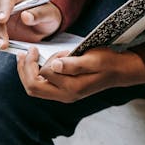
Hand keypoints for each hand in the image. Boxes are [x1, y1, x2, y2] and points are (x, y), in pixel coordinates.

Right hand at [0, 0, 61, 49]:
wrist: (46, 24)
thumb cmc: (47, 13)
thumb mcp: (49, 13)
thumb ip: (39, 14)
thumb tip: (26, 16)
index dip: (4, 8)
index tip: (3, 19)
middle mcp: (7, 3)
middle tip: (3, 40)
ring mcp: (2, 16)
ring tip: (1, 45)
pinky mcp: (1, 27)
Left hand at [16, 46, 144, 102]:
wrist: (120, 70)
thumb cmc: (108, 61)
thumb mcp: (93, 59)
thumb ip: (72, 64)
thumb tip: (52, 66)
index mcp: (71, 88)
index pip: (42, 77)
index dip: (36, 62)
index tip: (37, 48)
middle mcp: (65, 95)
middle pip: (33, 88)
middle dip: (25, 70)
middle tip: (24, 53)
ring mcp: (64, 95)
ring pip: (35, 89)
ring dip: (28, 73)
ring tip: (30, 56)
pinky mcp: (64, 91)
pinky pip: (42, 87)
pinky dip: (35, 74)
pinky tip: (38, 62)